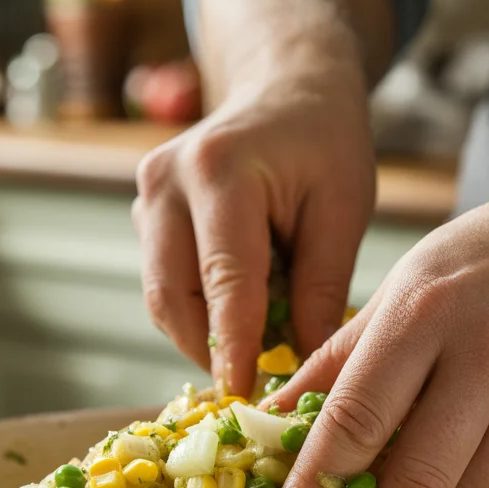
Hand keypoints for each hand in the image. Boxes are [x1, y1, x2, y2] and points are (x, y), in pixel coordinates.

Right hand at [132, 65, 374, 397]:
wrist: (288, 90)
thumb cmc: (325, 145)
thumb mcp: (343, 211)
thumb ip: (321, 288)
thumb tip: (304, 367)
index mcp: (220, 171)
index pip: (223, 279)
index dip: (233, 347)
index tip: (244, 397)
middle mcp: (166, 180)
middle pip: (172, 295)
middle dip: (210, 350)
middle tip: (254, 386)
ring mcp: (146, 194)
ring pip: (161, 295)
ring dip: (203, 334)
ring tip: (256, 349)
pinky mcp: (145, 211)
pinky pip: (164, 280)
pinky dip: (198, 310)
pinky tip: (241, 315)